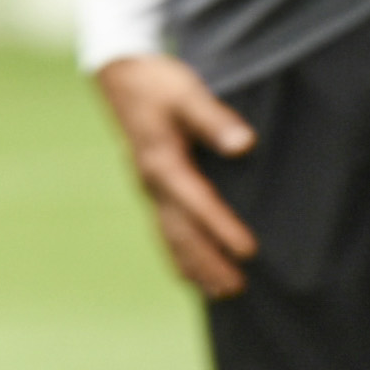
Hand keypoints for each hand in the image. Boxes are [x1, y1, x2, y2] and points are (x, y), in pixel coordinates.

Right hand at [92, 53, 262, 298]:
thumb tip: (244, 144)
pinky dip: (178, 255)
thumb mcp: (187, 92)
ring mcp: (149, 189)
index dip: (222, 228)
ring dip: (194, 266)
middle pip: (181, 232)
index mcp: (162, 161)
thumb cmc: (158, 83)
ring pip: (170, 237)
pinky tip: (190, 275)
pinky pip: (164, 230)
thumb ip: (214, 119)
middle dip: (208, 262)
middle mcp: (152, 183)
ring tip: (219, 294)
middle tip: (236, 289)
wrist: (121, 76)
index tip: (248, 252)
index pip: (196, 203)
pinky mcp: (152, 189)